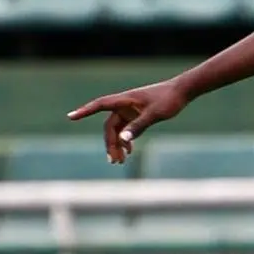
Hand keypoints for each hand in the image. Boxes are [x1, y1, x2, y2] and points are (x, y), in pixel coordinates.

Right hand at [67, 80, 190, 163]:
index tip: (70, 116)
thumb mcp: (155, 114)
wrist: (182, 91)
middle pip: (110, 126)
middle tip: (114, 161)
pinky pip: (126, 129)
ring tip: (120, 161)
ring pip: (117, 129)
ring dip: (117, 144)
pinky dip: (126, 140)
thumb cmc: (169, 100)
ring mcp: (130, 110)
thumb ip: (138, 126)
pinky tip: (129, 152)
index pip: (100, 105)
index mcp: (125, 100)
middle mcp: (125, 104)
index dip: (85, 111)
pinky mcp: (137, 114)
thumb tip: (123, 140)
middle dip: (110, 143)